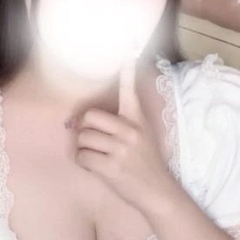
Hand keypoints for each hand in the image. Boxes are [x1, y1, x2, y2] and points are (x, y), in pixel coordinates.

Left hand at [74, 63, 172, 211]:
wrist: (158, 192)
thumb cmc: (146, 163)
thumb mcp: (142, 136)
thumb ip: (120, 125)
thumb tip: (84, 120)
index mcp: (137, 120)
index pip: (128, 90)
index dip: (126, 69)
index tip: (128, 46)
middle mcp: (129, 131)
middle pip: (89, 117)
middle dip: (85, 130)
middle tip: (93, 141)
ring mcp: (120, 150)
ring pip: (83, 138)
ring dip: (84, 148)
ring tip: (97, 157)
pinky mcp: (111, 168)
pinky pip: (82, 157)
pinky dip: (83, 162)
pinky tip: (95, 167)